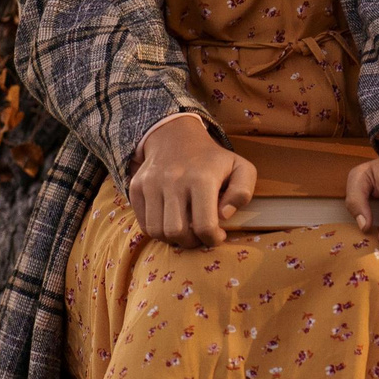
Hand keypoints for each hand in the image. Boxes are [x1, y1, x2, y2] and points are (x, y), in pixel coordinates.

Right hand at [128, 117, 255, 246]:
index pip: (205, 225)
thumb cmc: (213, 159)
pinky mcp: (136, 188)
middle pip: (177, 232)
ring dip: (173, 239)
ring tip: (185, 231)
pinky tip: (171, 222)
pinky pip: (143, 223)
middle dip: (192, 242)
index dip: (213, 239)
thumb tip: (224, 215)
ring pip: (157, 231)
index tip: (218, 236)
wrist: (176, 136)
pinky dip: (157, 231)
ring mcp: (151, 184)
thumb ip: (242, 192)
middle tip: (200, 236)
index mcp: (202, 178)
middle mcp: (173, 181)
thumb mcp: (241, 168)